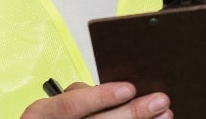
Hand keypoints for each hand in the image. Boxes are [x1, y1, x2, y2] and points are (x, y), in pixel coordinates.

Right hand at [22, 82, 170, 118]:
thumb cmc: (56, 118)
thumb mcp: (57, 105)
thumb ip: (82, 96)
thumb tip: (122, 91)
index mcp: (41, 114)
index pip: (69, 106)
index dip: (99, 97)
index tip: (128, 89)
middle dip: (131, 113)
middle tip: (159, 102)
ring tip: (164, 115)